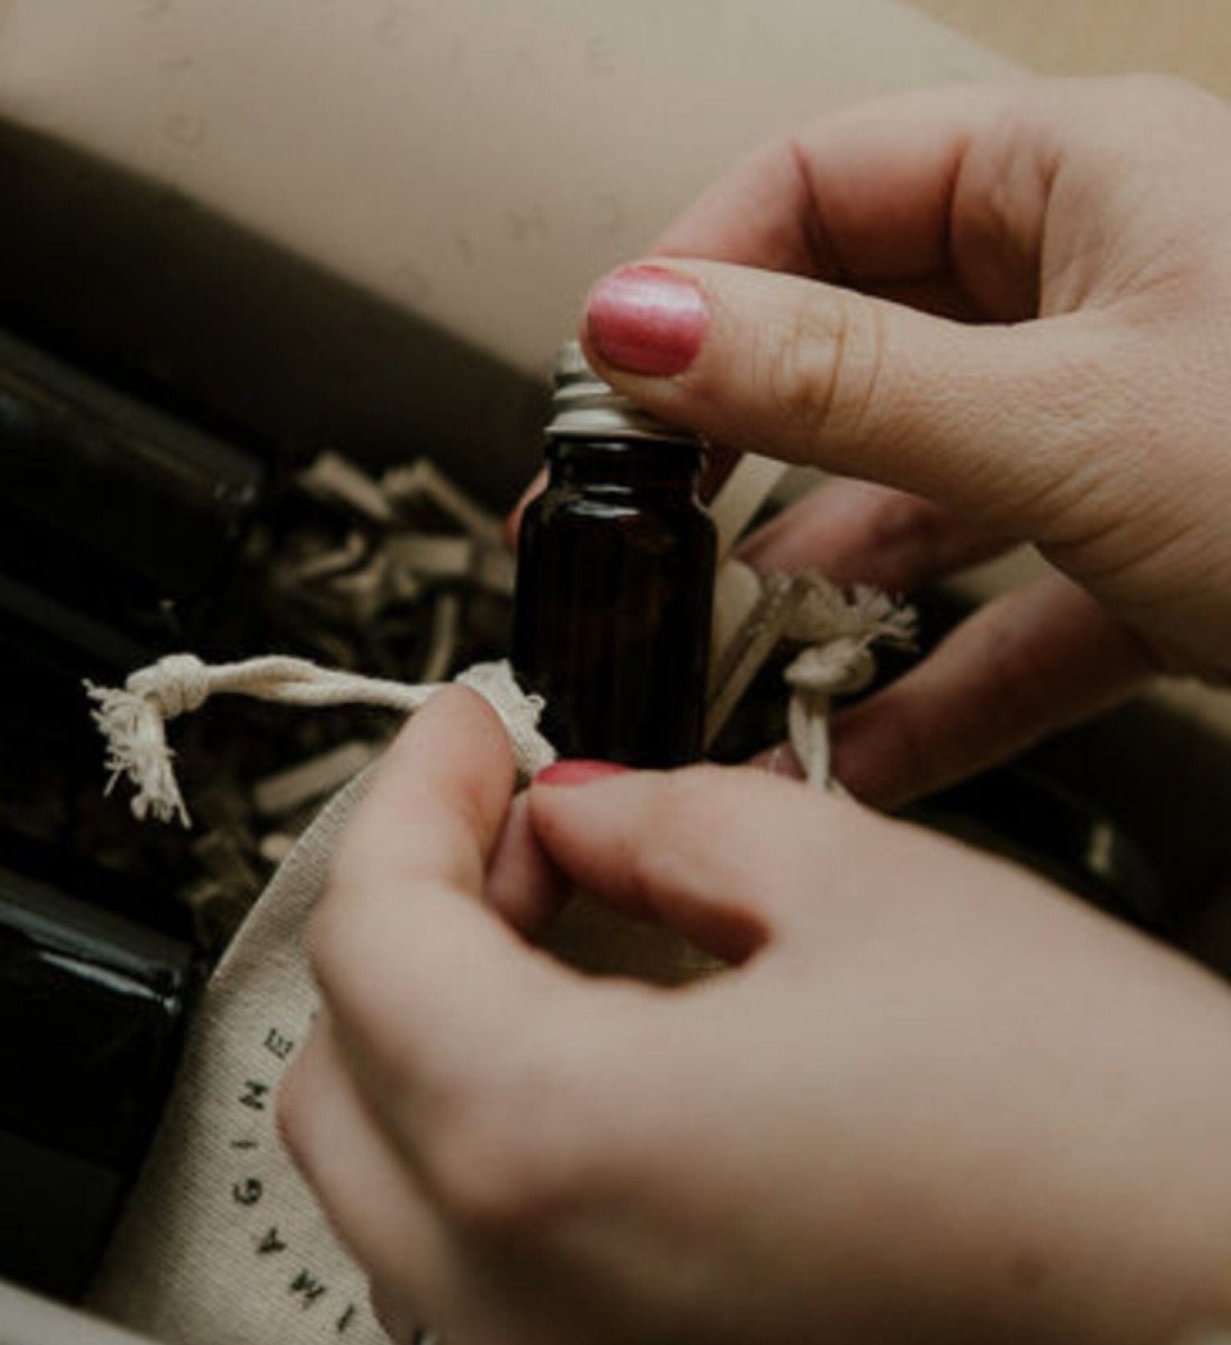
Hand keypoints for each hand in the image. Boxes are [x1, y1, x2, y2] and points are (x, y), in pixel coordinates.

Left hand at [279, 686, 1230, 1344]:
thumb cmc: (1095, 1135)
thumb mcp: (855, 888)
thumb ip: (658, 822)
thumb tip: (568, 812)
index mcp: (548, 1149)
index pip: (368, 931)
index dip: (409, 793)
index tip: (461, 730)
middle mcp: (516, 1310)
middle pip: (339, 1059)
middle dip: (410, 907)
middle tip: (518, 819)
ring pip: (387, 1171)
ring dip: (437, 1020)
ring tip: (564, 922)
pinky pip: (471, 1257)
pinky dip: (492, 1131)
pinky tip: (601, 1050)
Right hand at [561, 76, 1230, 804]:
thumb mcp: (1064, 418)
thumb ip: (836, 380)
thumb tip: (644, 325)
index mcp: (1079, 182)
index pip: (817, 185)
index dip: (695, 276)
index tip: (608, 381)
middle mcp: (1093, 289)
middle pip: (852, 346)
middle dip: (735, 455)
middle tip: (629, 529)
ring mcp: (1119, 425)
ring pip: (921, 493)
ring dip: (826, 590)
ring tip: (725, 659)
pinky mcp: (1150, 546)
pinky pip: (1004, 606)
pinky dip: (929, 682)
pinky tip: (856, 747)